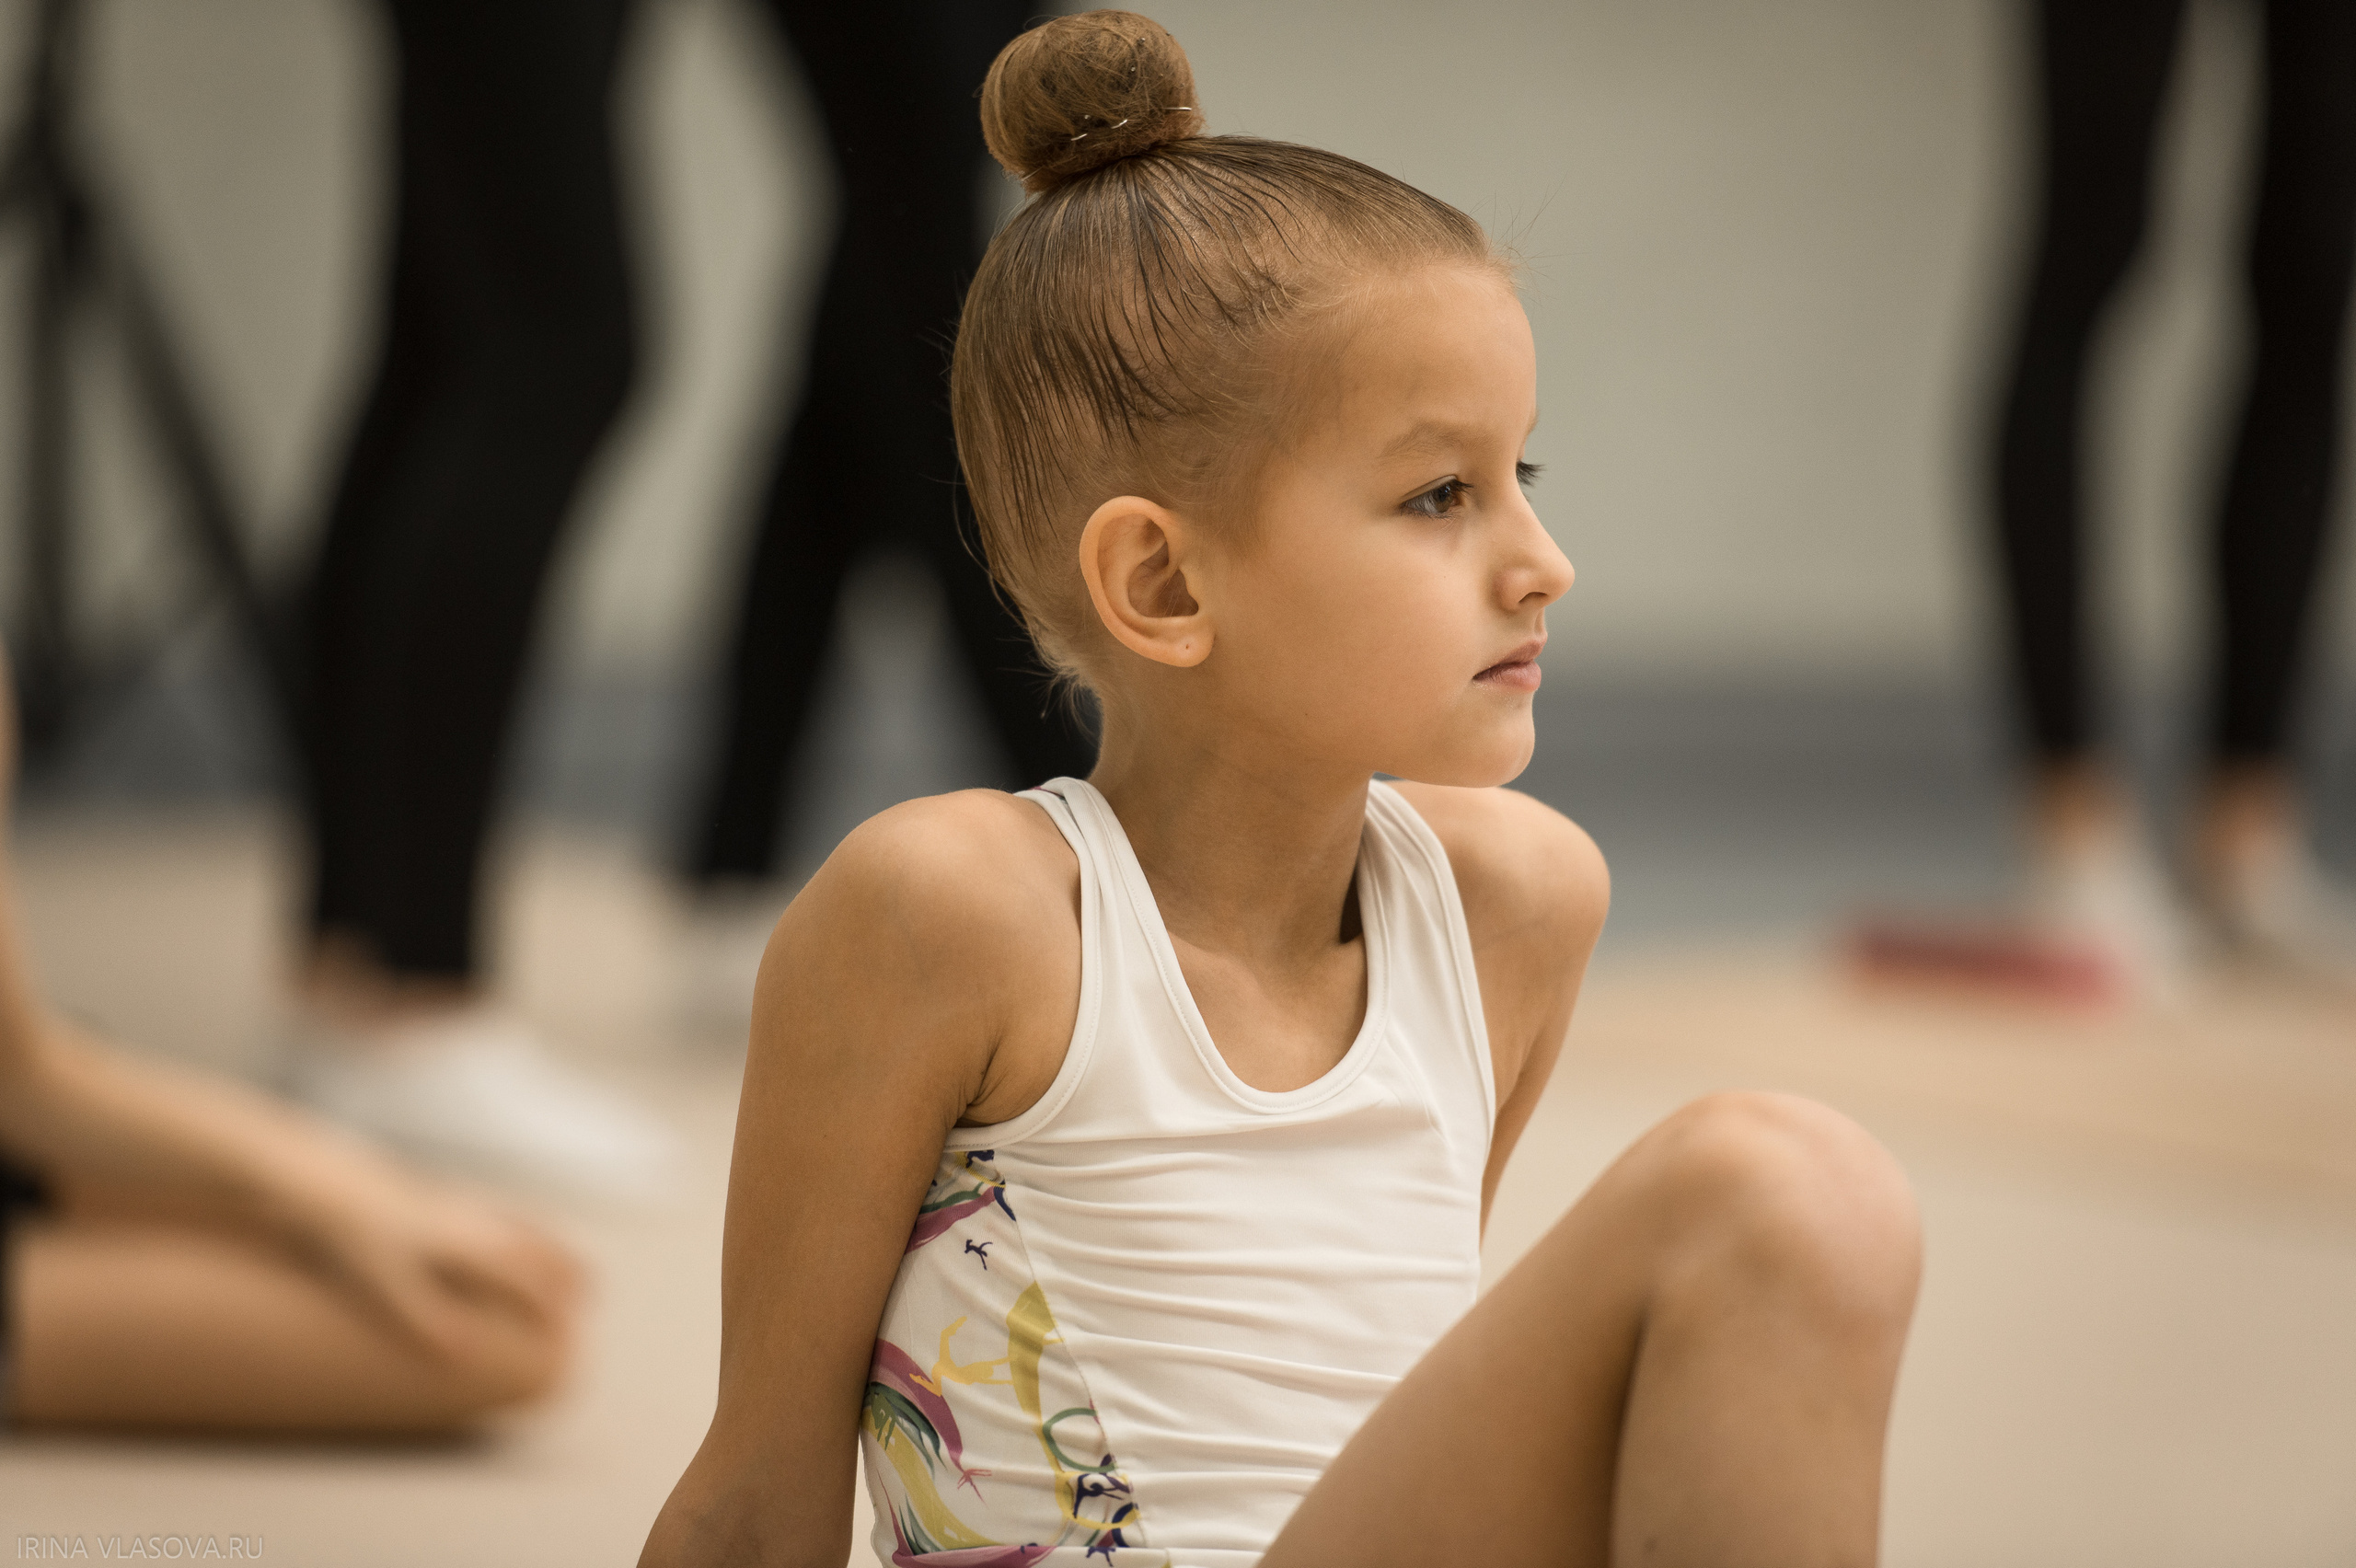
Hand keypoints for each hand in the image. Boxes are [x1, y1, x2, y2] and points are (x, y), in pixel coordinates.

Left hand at [288, 1155, 584, 1364]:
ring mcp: (463, 1209)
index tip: (568, 1326)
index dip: (549, 1303)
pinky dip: (522, 1225)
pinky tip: (514, 1232)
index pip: (526, 1277)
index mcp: (470, 1247)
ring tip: (566, 1263)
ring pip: (522, 1226)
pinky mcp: (445, 1200)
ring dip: (551, 1245)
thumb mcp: (389, 1289)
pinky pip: (500, 1213)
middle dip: (565, 1271)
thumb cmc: (359, 1243)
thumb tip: (465, 1356)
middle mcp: (476, 1226)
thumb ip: (430, 1322)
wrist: (334, 1190)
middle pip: (535, 1247)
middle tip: (589, 1295)